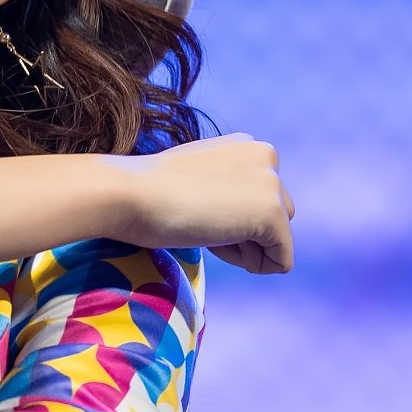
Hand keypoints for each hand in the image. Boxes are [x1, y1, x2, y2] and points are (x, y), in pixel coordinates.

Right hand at [105, 132, 295, 274]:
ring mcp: (272, 184)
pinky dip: (253, 266)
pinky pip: (281, 260)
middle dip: (243, 234)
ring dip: (245, 249)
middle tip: (199, 223)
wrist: (130, 194)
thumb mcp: (196, 178)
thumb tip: (234, 215)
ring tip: (206, 231)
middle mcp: (267, 156)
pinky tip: (217, 245)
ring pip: (278, 239)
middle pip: (275, 218)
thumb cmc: (147, 191)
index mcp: (247, 145)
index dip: (227, 217)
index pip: (258, 198)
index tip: (194, 207)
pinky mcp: (272, 214)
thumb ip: (224, 187)